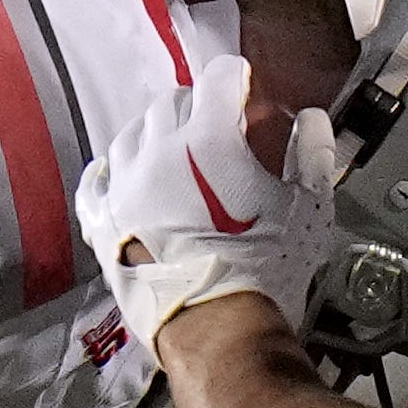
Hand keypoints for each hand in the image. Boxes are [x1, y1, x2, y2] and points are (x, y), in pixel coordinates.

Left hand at [76, 54, 337, 358]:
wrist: (215, 330)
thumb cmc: (263, 269)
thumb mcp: (306, 206)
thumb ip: (311, 153)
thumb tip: (311, 121)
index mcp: (207, 138)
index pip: (217, 76)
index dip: (236, 81)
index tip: (244, 93)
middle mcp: (157, 154)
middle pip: (171, 102)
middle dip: (196, 106)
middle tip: (216, 130)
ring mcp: (124, 189)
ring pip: (132, 136)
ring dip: (155, 134)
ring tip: (175, 154)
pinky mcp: (104, 225)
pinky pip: (96, 183)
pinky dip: (112, 172)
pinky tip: (123, 174)